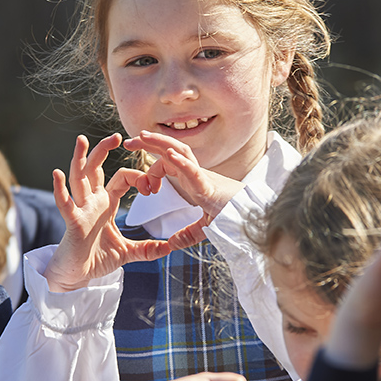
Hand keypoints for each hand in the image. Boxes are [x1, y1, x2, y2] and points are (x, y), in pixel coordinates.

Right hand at [45, 134, 193, 291]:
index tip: (152, 188)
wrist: (77, 276)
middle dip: (103, 151)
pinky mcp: (72, 223)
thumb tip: (169, 248)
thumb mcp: (127, 253)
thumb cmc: (96, 260)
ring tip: (81, 141)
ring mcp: (80, 210)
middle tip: (116, 135)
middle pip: (96, 169)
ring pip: (79, 179)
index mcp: (105, 204)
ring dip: (79, 159)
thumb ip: (147, 249)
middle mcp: (92, 202)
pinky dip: (60, 190)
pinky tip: (57, 174)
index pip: (121, 178)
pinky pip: (65, 204)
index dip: (138, 178)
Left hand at [124, 130, 242, 239]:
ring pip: (180, 152)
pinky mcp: (210, 187)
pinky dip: (181, 162)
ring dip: (160, 143)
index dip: (151, 172)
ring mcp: (203, 177)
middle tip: (128, 142)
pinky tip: (169, 155)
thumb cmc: (232, 218)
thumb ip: (187, 234)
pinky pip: (194, 170)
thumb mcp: (204, 228)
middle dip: (149, 144)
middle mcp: (196, 174)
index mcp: (192, 180)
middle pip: (171, 151)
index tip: (144, 189)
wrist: (251, 220)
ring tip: (142, 136)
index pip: (167, 166)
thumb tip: (172, 244)